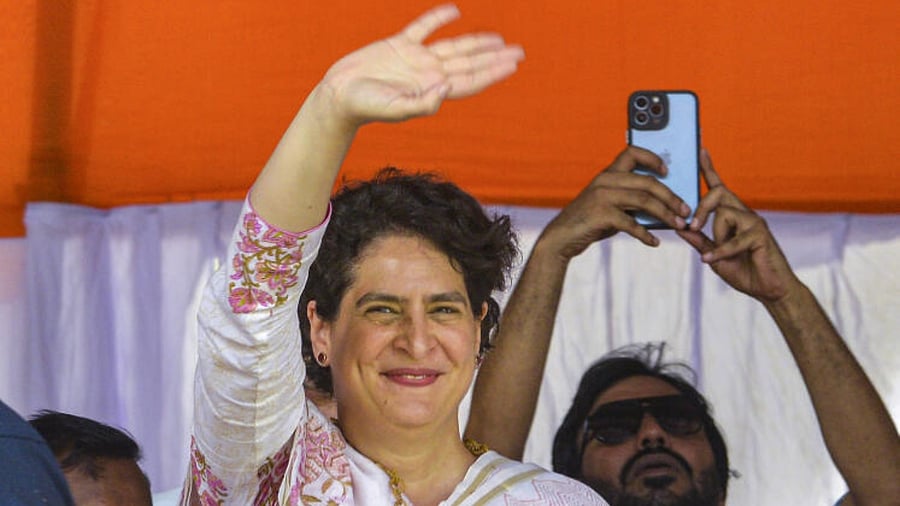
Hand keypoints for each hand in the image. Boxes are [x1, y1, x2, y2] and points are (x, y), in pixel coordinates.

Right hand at [319, 4, 524, 127]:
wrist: (339, 95)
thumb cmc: (366, 107)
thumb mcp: (396, 109)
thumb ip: (423, 103)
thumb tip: (448, 88)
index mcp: (432, 89)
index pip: (470, 80)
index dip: (492, 72)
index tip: (513, 65)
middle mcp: (429, 73)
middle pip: (469, 63)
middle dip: (494, 58)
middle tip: (519, 52)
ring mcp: (415, 59)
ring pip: (453, 47)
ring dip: (476, 42)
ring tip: (498, 39)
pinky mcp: (398, 45)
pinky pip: (423, 27)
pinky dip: (438, 18)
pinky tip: (455, 11)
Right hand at [538, 146, 690, 260]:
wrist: (561, 237)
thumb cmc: (589, 221)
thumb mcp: (608, 204)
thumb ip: (629, 201)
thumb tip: (663, 207)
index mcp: (608, 174)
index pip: (632, 153)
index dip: (653, 158)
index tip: (667, 171)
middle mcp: (605, 180)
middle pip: (648, 182)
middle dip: (671, 196)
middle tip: (685, 210)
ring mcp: (602, 196)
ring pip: (645, 200)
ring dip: (665, 214)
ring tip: (678, 225)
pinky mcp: (601, 214)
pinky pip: (631, 223)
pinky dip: (645, 234)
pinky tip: (654, 242)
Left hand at [677, 150, 801, 302]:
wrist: (769, 290)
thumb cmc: (744, 271)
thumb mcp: (713, 256)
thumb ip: (699, 241)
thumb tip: (680, 226)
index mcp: (732, 216)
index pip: (718, 188)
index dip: (709, 169)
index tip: (700, 150)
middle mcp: (744, 214)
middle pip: (719, 194)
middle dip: (702, 208)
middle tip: (692, 226)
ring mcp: (754, 222)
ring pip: (725, 214)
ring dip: (716, 236)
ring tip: (716, 254)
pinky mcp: (761, 235)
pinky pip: (734, 239)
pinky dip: (720, 252)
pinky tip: (709, 261)